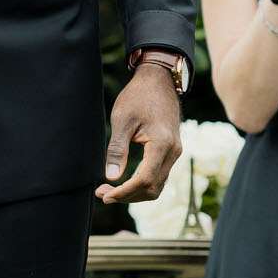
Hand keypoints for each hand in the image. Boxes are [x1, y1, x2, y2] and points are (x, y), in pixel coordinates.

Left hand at [94, 67, 182, 205]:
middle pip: (152, 188)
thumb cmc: (138, 97)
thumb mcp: (122, 121)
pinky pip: (159, 176)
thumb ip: (117, 150)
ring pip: (157, 185)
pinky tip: (124, 182)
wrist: (158, 81)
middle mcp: (173, 152)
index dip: (124, 192)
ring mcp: (175, 152)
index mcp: (162, 145)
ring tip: (110, 190)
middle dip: (127, 196)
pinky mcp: (171, 151)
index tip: (104, 195)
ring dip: (135, 193)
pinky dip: (142, 184)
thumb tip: (111, 177)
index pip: (144, 180)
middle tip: (102, 194)